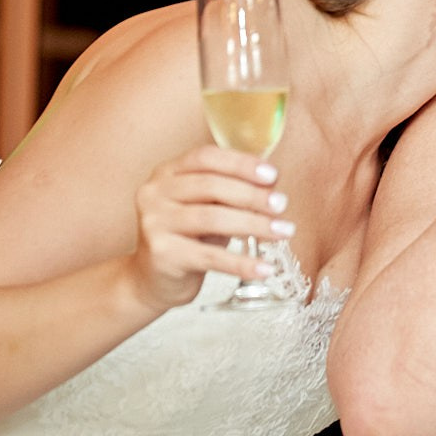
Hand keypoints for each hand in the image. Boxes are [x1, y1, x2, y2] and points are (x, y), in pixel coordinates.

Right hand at [126, 148, 292, 309]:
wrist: (152, 278)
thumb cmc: (188, 237)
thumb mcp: (207, 206)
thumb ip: (232, 191)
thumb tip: (272, 183)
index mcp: (167, 173)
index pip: (205, 157)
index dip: (240, 163)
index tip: (272, 175)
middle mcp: (155, 193)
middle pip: (210, 186)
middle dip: (252, 194)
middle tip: (282, 204)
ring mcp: (155, 223)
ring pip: (212, 218)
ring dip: (254, 224)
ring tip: (283, 232)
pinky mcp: (163, 255)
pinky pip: (210, 257)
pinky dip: (242, 263)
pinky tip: (265, 268)